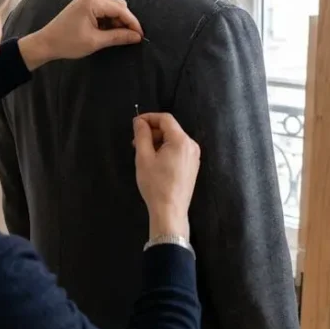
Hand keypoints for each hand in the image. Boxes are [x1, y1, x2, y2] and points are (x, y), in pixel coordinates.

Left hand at [19, 0, 143, 69]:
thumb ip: (118, 37)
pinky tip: (108, 32)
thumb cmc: (68, 42)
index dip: (132, 23)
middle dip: (126, 21)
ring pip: (112, 7)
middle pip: (118, 5)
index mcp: (92, 1)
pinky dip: (109, 20)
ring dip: (117, 21)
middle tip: (131, 38)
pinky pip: (103, 9)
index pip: (120, 9)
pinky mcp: (84, 5)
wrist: (46, 43)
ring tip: (118, 37)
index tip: (141, 36)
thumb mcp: (95, 41)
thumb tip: (137, 37)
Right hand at [133, 113, 200, 239]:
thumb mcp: (144, 157)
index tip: (135, 124)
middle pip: (171, 129)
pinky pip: (178, 150)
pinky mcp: (192, 166)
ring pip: (174, 140)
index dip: (149, 117)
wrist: (170, 211)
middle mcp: (191, 145)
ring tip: (143, 153)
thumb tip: (139, 121)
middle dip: (152, 131)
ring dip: (158, 141)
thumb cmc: (155, 184)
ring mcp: (194, 156)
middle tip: (135, 142)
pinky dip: (166, 150)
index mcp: (181, 141)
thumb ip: (142, 135)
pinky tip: (155, 161)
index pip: (165, 119)